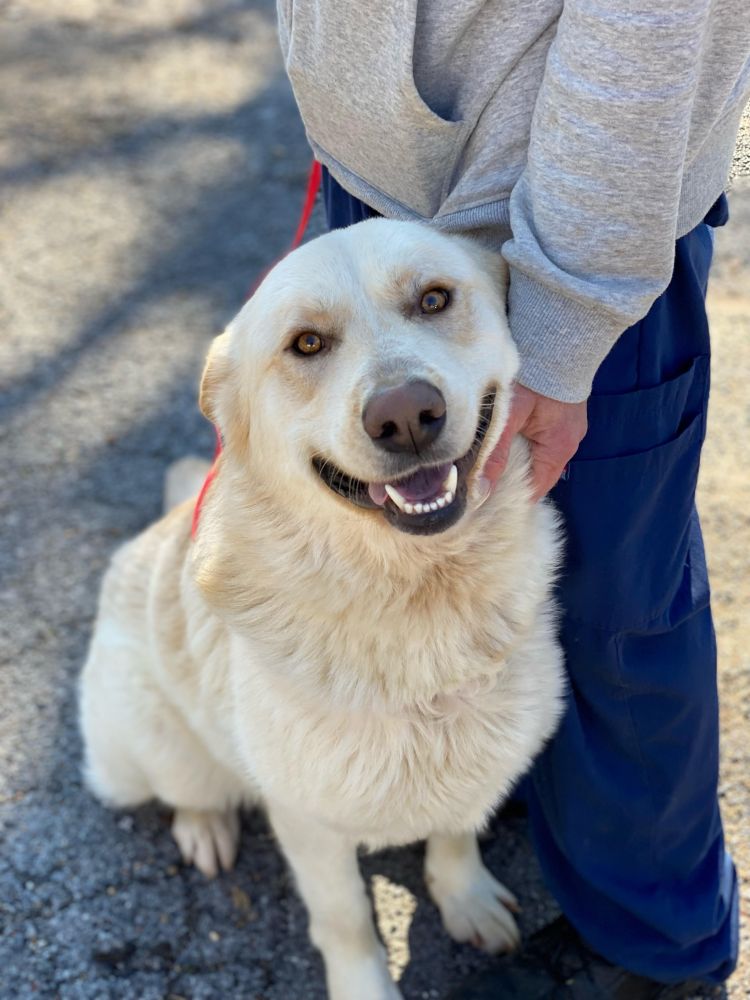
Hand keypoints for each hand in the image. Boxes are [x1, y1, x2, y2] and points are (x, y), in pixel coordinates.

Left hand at [479, 384, 587, 501]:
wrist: (557, 337)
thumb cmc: (533, 375)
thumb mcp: (509, 416)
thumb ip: (494, 454)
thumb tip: (481, 491)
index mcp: (559, 447)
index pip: (535, 490)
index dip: (510, 497)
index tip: (484, 500)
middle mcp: (569, 442)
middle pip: (537, 474)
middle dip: (512, 480)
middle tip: (482, 482)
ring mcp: (568, 428)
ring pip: (539, 456)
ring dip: (518, 459)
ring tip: (490, 461)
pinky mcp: (562, 415)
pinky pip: (543, 439)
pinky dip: (525, 442)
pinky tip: (507, 438)